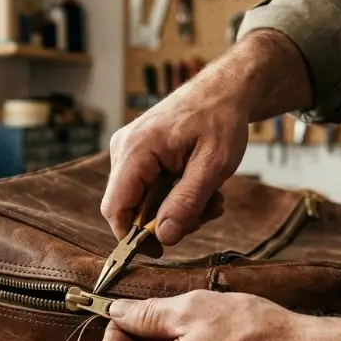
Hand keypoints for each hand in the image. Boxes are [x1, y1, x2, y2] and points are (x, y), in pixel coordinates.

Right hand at [99, 30, 313, 246]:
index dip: (132, 237)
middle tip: (205, 214)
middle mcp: (124, 149)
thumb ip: (187, 202)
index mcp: (136, 149)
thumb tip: (165, 237)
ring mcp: (129, 150)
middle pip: (130, 207)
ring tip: (210, 198)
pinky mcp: (139, 154)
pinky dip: (173, 195)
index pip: (116, 207)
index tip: (159, 251)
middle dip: (166, 220)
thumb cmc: (220, 118)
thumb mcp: (213, 164)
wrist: (225, 89)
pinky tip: (199, 187)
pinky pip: (148, 187)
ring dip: (175, 208)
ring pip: (141, 200)